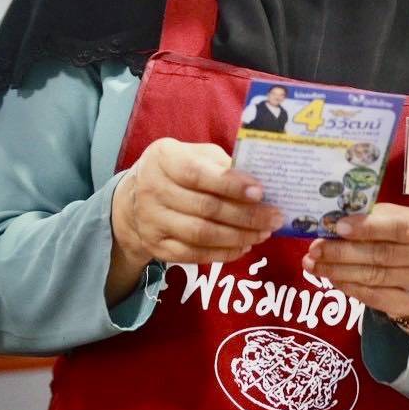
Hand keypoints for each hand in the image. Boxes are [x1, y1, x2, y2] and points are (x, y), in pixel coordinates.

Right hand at [113, 138, 281, 265]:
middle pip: (205, 208)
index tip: (260, 192)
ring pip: (201, 234)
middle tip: (274, 218)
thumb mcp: (195, 154)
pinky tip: (244, 246)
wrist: (134, 198)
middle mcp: (152, 189)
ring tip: (264, 233)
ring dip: (238, 236)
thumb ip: (222, 164)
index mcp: (164, 158)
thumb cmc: (177, 169)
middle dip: (245, 215)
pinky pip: (193, 255)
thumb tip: (260, 180)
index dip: (230, 184)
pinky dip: (222, 253)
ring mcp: (152, 221)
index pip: (198, 173)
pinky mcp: (156, 246)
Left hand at [302, 203, 408, 319]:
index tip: (338, 226)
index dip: (368, 227)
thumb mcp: (400, 214)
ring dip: (339, 271)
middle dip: (343, 251)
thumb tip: (334, 222)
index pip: (400, 227)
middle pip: (383, 255)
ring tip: (313, 264)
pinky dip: (350, 287)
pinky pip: (375, 297)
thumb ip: (374, 216)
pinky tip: (332, 278)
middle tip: (314, 248)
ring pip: (375, 276)